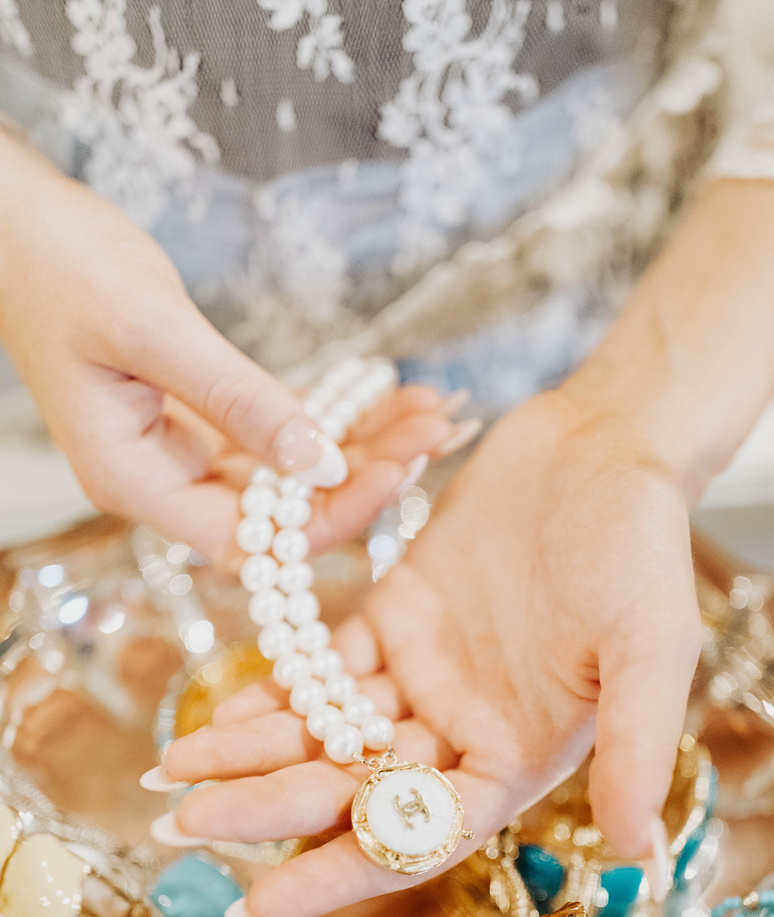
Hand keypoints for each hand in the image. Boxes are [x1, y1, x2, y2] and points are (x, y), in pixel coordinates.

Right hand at [0, 132, 471, 562]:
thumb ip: (237, 401)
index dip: (324, 518)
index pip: (248, 538)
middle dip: (361, 476)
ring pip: (287, 472)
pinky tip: (387, 398)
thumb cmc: (62, 267)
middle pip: (278, 511)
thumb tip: (315, 462)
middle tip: (434, 432)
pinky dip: (331, 417)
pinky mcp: (201, 417)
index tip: (394, 474)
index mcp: (134, 480)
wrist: (15, 223)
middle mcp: (161, 480)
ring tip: (429, 412)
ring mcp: (182, 450)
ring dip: (358, 446)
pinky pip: (278, 433)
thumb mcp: (154, 332)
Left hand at [163, 389, 701, 916]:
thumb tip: (637, 854)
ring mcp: (425, 678)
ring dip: (254, 752)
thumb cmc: (642, 545)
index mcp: (519, 759)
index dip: (341, 870)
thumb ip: (634, 746)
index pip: (419, 835)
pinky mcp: (396, 619)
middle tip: (182, 823)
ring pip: (327, 732)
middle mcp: (464, 733)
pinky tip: (221, 707)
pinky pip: (324, 668)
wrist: (605, 444)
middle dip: (269, 807)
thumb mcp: (651, 646)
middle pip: (354, 788)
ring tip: (173, 768)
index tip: (262, 898)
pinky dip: (275, 688)